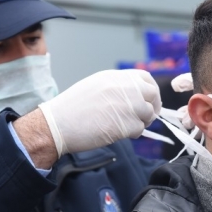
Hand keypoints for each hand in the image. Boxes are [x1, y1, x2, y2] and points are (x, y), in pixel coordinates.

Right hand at [38, 69, 160, 155]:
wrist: (59, 123)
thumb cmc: (72, 108)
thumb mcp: (95, 86)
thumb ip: (116, 88)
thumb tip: (135, 96)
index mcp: (115, 77)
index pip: (146, 78)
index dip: (151, 90)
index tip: (149, 100)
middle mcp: (125, 87)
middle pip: (152, 95)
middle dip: (152, 107)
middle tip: (146, 117)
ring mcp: (128, 105)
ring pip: (148, 114)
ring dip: (141, 122)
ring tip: (125, 126)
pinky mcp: (127, 124)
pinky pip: (140, 129)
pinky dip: (133, 133)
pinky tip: (118, 133)